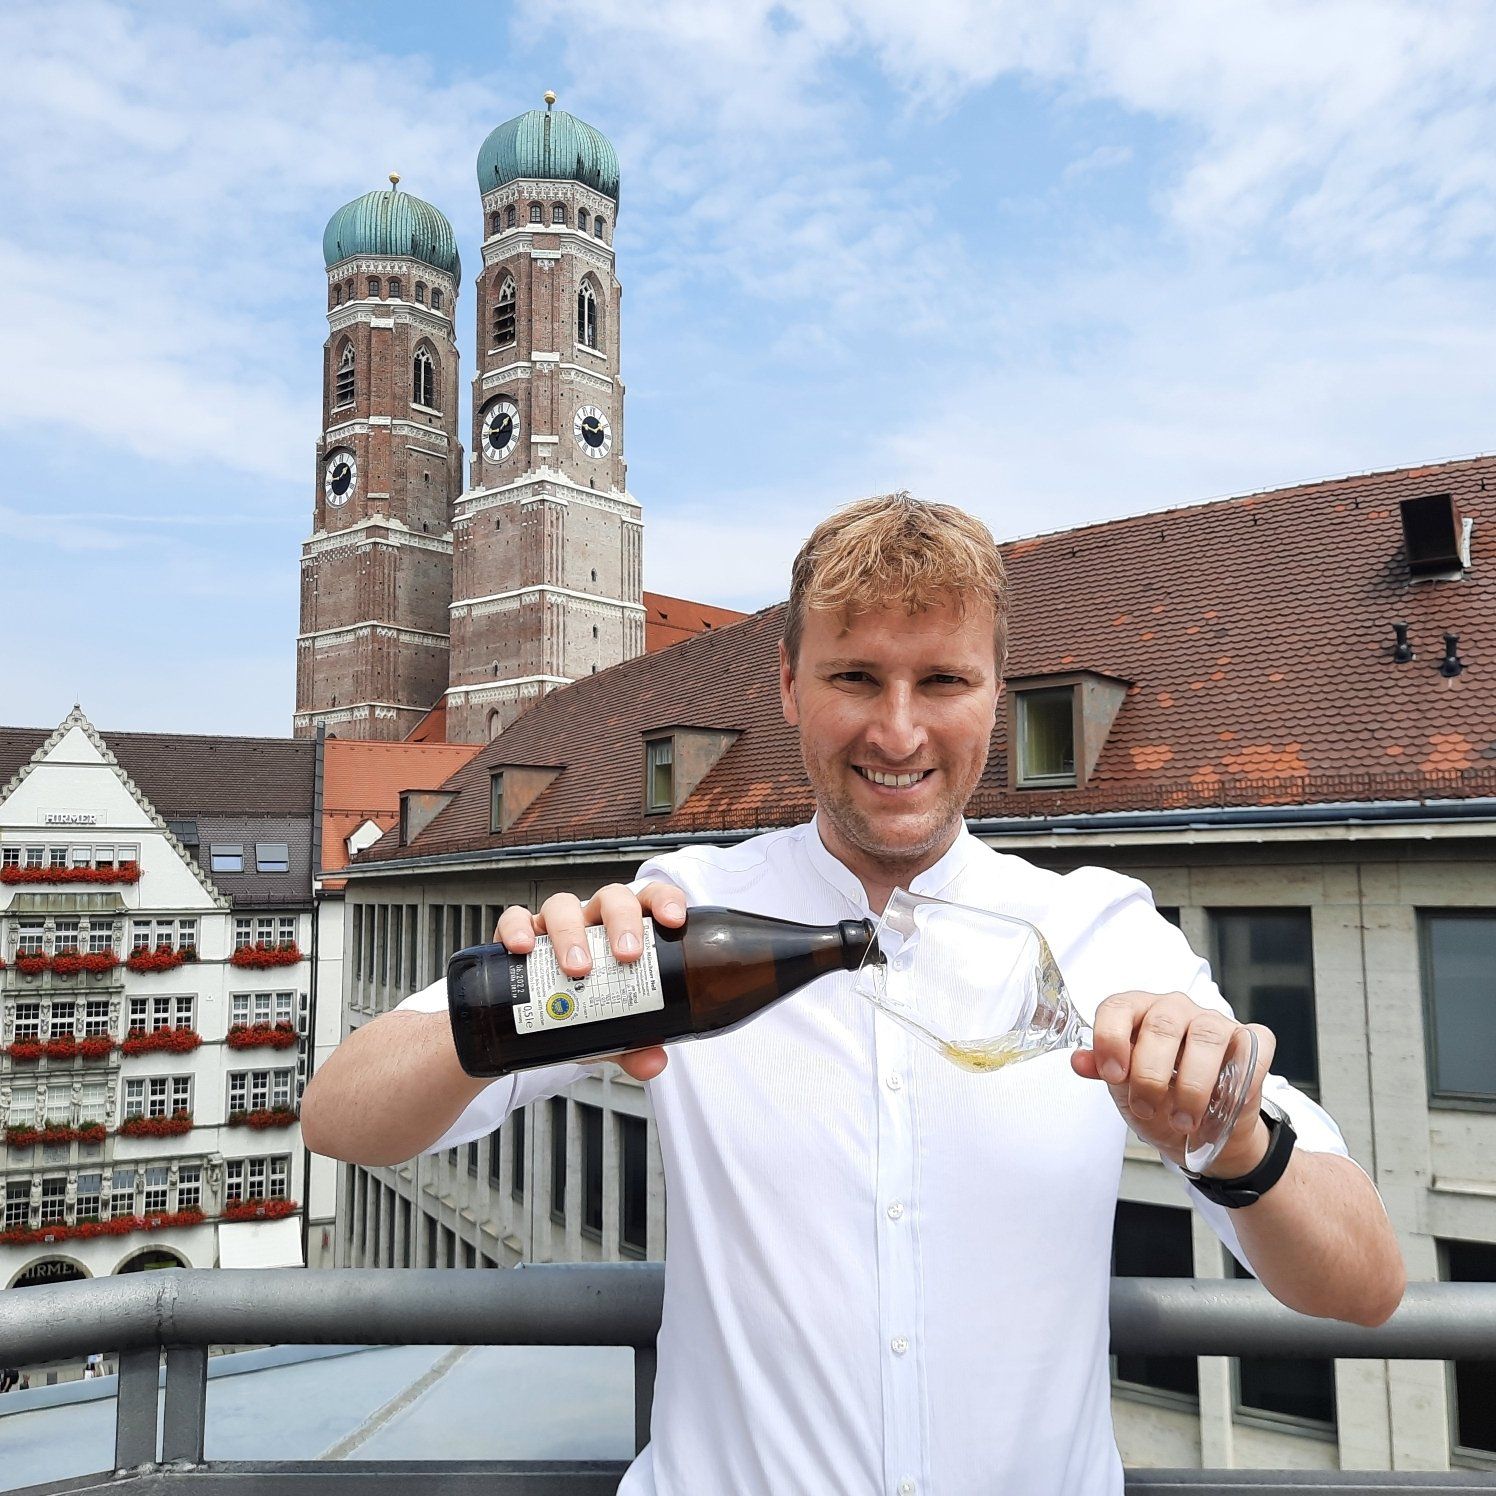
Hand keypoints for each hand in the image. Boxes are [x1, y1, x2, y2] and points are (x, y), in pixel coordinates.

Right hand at [494, 881, 687, 1081]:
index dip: (664, 900)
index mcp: (625, 933)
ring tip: (577, 969)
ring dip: (572, 933)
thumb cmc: (584, 1010)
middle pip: (611, 898)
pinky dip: (518, 928)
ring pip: (564, 905)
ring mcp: (555, 925)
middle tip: (626, 956)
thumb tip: (654, 1063)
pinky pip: (515, 918)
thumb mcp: (612, 1030)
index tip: (672, 920)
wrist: (537, 1024)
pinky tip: (524, 948)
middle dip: (622, 921)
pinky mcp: (520, 934)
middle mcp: (593, 922)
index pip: (650, 900)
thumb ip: (636, 1045)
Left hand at [1070, 990, 1274, 1173]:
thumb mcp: (1124, 1089)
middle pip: (1162, 1025)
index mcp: (1138, 1013)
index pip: (1118, 1007)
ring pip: (1206, 1036)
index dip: (1111, 1038)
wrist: (1198, 1132)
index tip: (1113, 1075)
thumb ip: (1104, 1070)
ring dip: (1193, 1085)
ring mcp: (1215, 1021)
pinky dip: (1244, 1073)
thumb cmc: (1158, 1100)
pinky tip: (1227, 1101)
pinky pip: (1254, 1044)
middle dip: (1150, 1074)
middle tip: (1145, 1108)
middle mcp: (1176, 1009)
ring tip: (1182, 1120)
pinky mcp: (1252, 1040)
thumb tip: (1079, 1061)